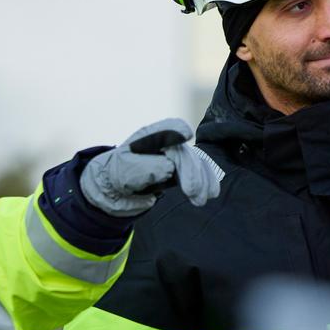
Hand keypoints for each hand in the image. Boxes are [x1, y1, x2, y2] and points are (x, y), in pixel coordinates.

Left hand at [80, 119, 219, 217]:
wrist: (118, 188)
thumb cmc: (120, 175)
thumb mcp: (126, 171)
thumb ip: (146, 168)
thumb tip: (170, 167)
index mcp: (149, 137)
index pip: (167, 129)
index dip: (177, 131)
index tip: (186, 135)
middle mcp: (166, 142)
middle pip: (184, 152)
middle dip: (191, 171)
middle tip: (192, 192)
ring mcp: (176, 154)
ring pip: (195, 163)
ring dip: (201, 180)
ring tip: (200, 199)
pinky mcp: (182, 168)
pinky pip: (199, 171)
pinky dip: (206, 181)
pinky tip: (211, 193)